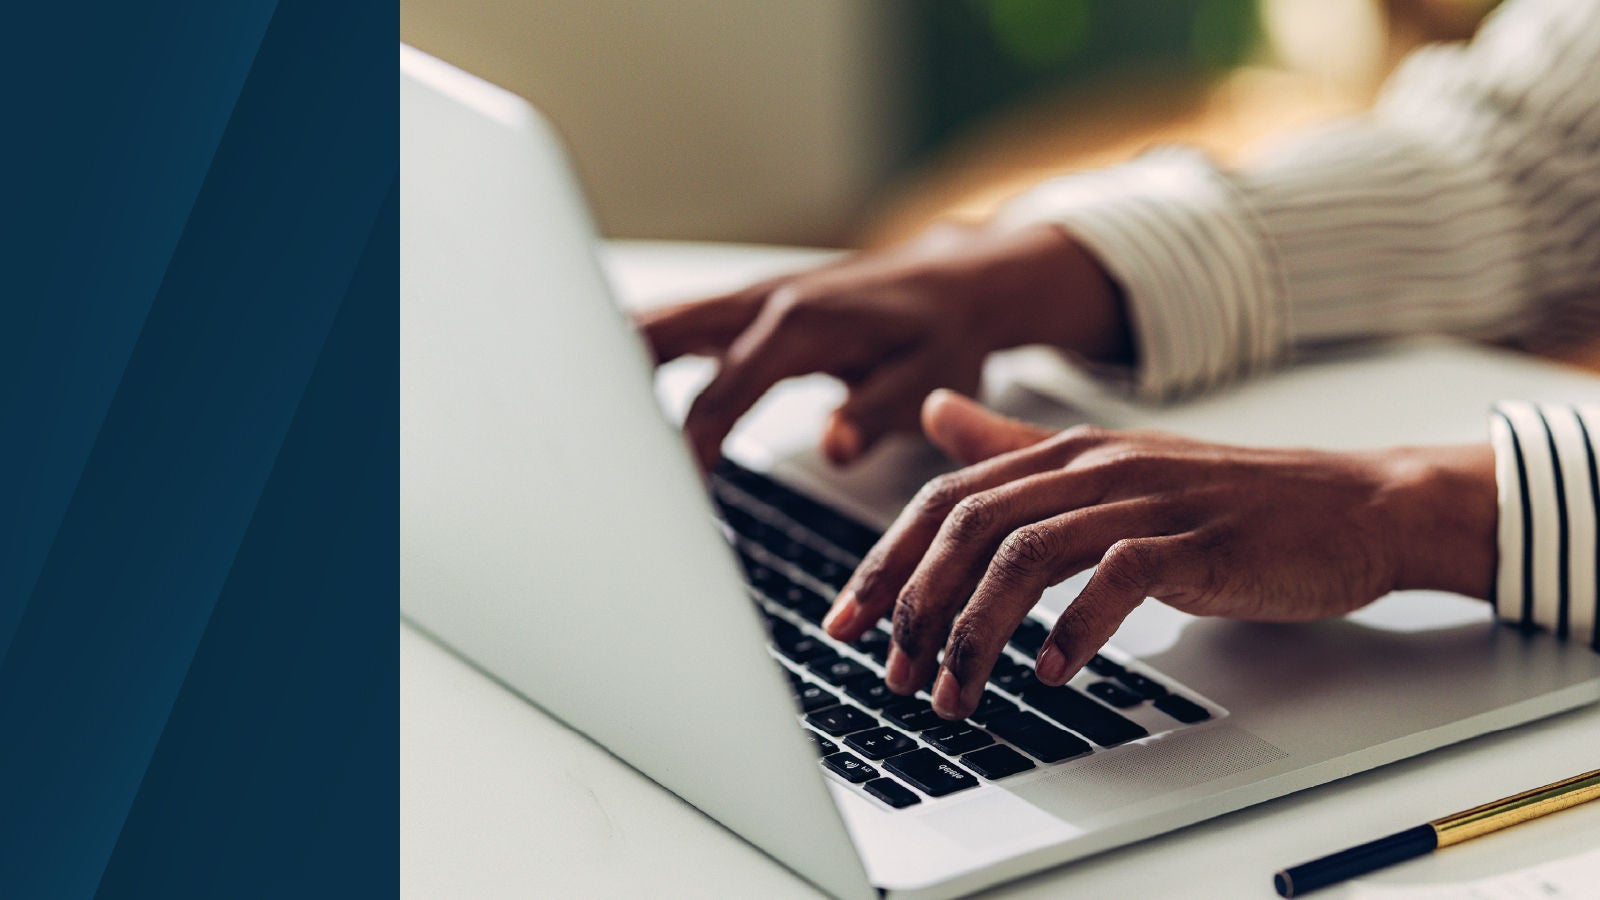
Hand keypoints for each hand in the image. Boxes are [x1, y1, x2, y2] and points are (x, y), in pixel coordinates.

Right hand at [635, 223, 1129, 468]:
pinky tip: (612, 400)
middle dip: (611, 389)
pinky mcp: (742, 308)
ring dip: (612, 366)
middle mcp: (759, 303)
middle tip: (586, 453)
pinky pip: (673, 328)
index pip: (715, 397)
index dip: (683, 451)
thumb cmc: (944, 335)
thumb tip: (835, 448)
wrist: (956, 283)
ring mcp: (745, 300)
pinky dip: (635, 358)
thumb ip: (878, 414)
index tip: (663, 500)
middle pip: (655, 338)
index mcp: (798, 327)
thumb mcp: (930, 380)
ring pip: (653, 325)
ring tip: (576, 429)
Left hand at [823, 391, 1496, 720]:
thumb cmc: (1226, 498)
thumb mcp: (1109, 465)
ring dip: (978, 632)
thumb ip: (1016, 448)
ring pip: (1028, 554)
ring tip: (956, 693)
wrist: (1352, 504)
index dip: (886, 561)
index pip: (946, 500)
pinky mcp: (1199, 540)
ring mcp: (1147, 499)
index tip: (848, 620)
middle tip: (895, 671)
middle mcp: (1095, 466)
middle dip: (916, 603)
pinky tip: (1052, 673)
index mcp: (1064, 451)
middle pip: (971, 526)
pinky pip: (1118, 579)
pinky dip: (1075, 629)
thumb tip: (935, 414)